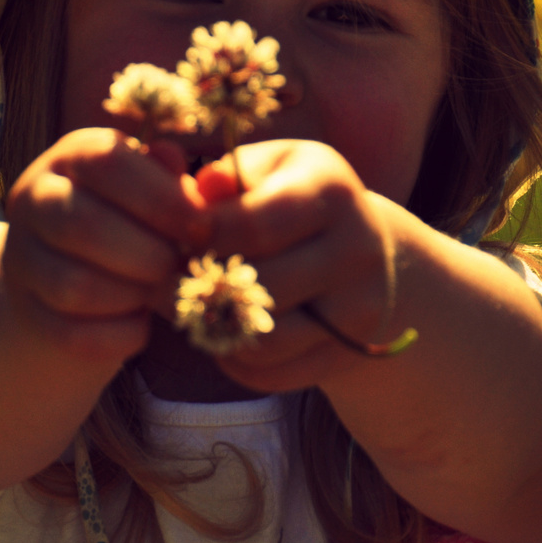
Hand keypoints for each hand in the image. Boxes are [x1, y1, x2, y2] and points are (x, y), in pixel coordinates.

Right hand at [2, 128, 209, 367]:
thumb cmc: (133, 220)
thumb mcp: (153, 189)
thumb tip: (194, 179)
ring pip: (75, 286)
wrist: (76, 273)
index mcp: (72, 156)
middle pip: (83, 226)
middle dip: (149, 254)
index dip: (162, 198)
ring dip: (133, 296)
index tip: (202, 226)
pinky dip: (118, 336)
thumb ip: (174, 182)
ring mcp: (22, 257)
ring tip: (157, 292)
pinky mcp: (26, 312)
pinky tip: (140, 324)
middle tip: (178, 266)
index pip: (108, 163)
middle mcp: (35, 199)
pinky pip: (72, 334)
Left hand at [197, 139, 403, 391]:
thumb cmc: (299, 200)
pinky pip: (272, 374)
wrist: (370, 252)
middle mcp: (358, 250)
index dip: (200, 236)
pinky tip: (225, 333)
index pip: (250, 226)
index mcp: (331, 192)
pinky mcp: (351, 352)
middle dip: (201, 287)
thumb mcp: (271, 168)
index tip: (181, 236)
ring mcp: (361, 307)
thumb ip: (228, 175)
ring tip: (195, 307)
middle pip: (257, 288)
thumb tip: (193, 195)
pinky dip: (234, 361)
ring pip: (263, 341)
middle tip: (171, 281)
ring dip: (216, 329)